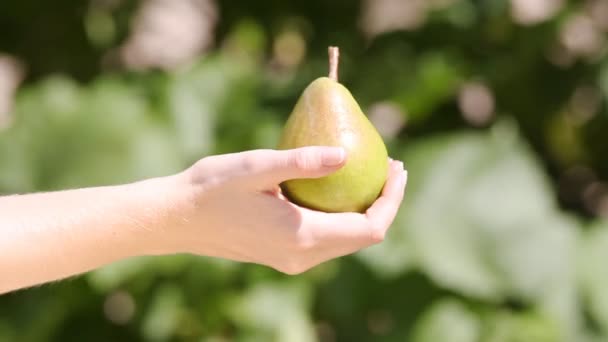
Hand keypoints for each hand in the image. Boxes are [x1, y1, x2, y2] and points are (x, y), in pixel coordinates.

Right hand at [161, 146, 406, 274]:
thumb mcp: (256, 167)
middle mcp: (301, 256)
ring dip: (364, 210)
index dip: (391, 200)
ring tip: (371, 173)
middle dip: (383, 203)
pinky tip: (337, 188)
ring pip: (346, 240)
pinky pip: (327, 239)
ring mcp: (291, 259)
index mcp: (301, 237)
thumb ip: (301, 162)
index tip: (397, 169)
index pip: (368, 228)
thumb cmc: (211, 189)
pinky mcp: (281, 254)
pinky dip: (342, 216)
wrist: (175, 220)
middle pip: (362, 238)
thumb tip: (345, 155)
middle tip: (390, 166)